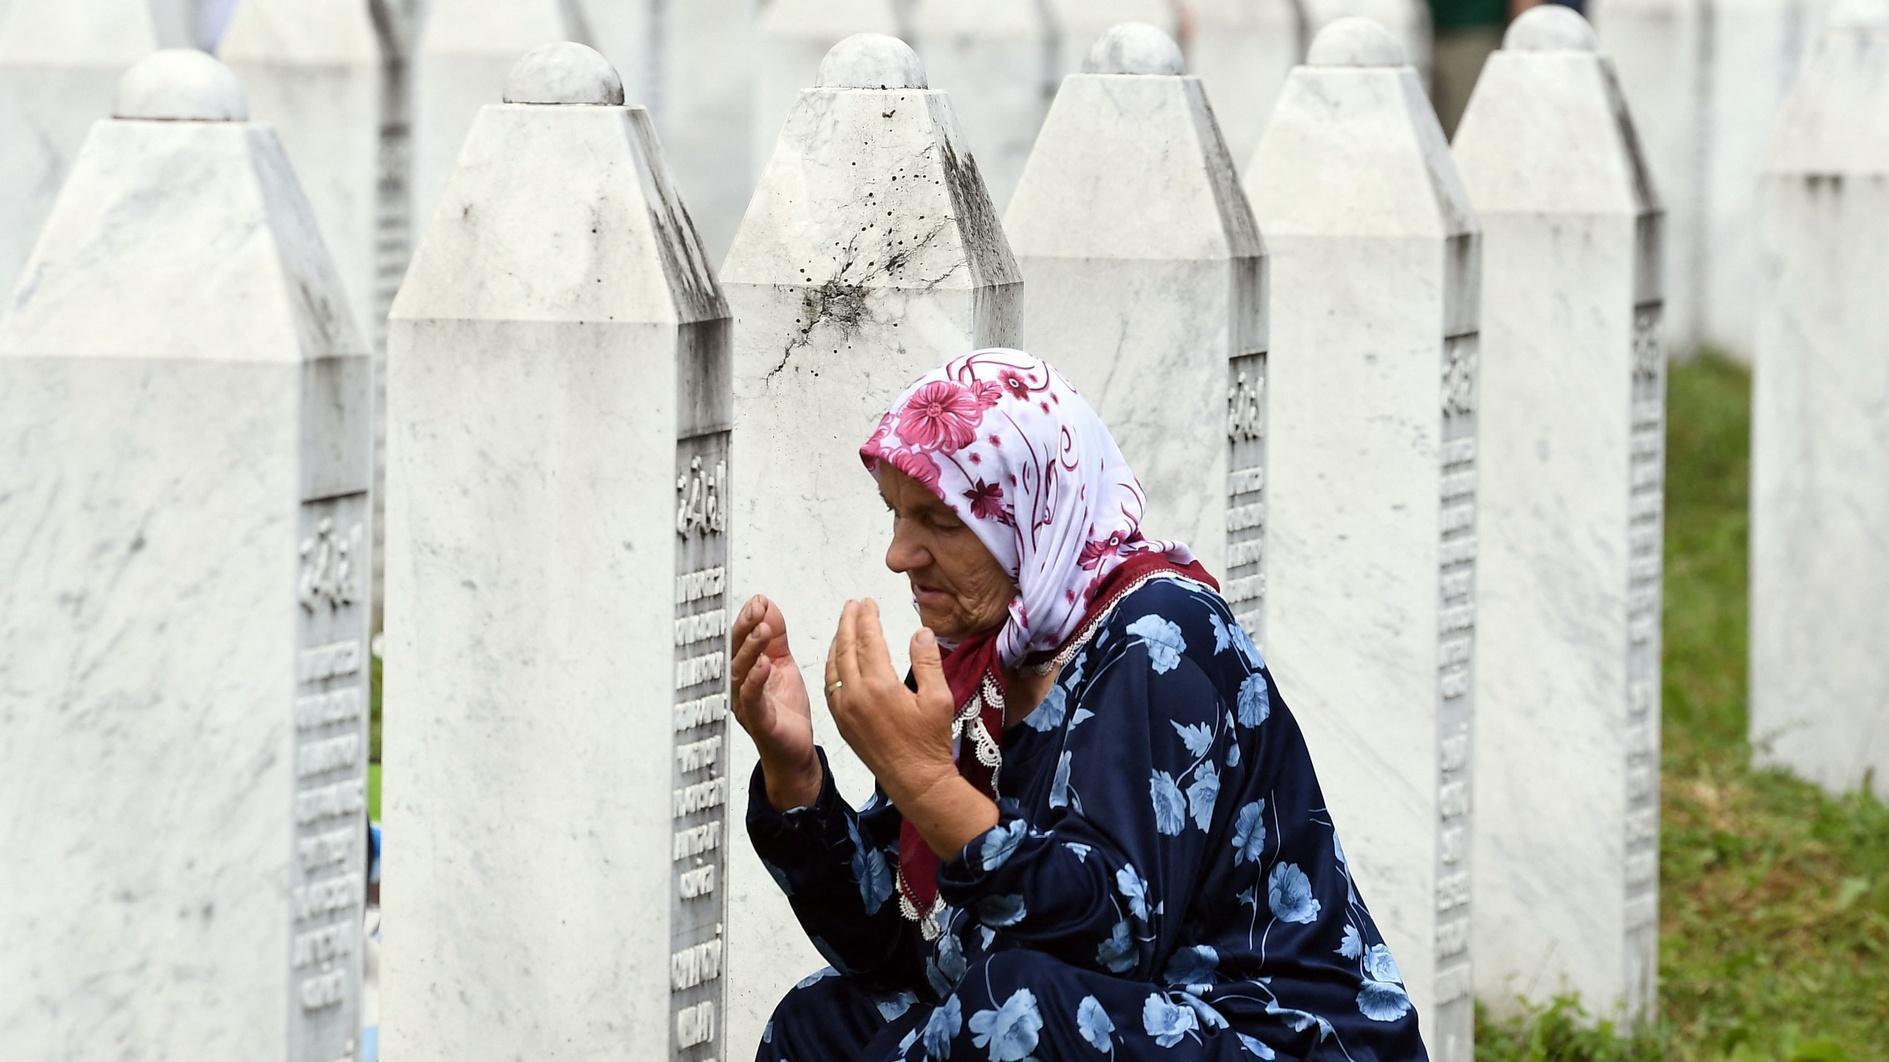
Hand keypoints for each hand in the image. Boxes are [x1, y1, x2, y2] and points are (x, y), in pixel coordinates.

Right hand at [730, 594, 820, 809]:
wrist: (795, 750)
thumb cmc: (785, 710)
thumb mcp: (783, 664)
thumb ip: (775, 637)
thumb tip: (766, 604)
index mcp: (745, 671)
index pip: (740, 640)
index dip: (747, 619)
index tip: (758, 601)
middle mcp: (739, 686)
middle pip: (734, 652)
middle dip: (744, 628)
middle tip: (757, 610)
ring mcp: (745, 704)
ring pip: (740, 672)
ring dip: (751, 649)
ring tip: (762, 630)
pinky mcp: (758, 720)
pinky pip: (752, 698)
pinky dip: (756, 680)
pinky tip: (764, 664)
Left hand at [824, 599, 956, 806]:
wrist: (914, 780)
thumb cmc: (930, 741)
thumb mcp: (938, 699)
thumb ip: (928, 662)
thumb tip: (920, 632)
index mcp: (880, 685)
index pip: (868, 640)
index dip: (867, 618)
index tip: (868, 602)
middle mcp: (856, 695)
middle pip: (846, 648)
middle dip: (848, 622)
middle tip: (853, 604)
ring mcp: (844, 709)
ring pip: (834, 666)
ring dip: (837, 641)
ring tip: (844, 624)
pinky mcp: (841, 722)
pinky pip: (830, 686)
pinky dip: (832, 665)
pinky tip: (838, 658)